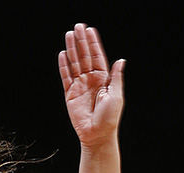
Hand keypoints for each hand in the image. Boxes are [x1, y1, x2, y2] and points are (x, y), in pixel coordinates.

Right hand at [58, 23, 124, 147]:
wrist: (96, 135)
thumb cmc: (109, 118)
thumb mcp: (116, 95)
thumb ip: (116, 77)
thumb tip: (120, 61)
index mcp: (103, 79)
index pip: (97, 57)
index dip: (93, 43)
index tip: (89, 30)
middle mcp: (91, 80)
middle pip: (84, 56)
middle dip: (81, 41)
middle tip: (77, 27)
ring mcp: (80, 87)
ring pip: (75, 64)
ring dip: (72, 49)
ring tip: (68, 35)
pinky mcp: (70, 95)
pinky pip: (66, 77)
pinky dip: (64, 66)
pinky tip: (63, 55)